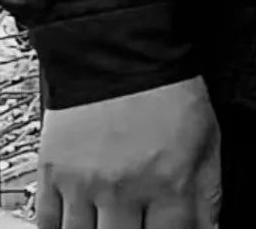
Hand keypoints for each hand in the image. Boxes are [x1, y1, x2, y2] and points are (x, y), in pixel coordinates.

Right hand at [35, 77, 220, 227]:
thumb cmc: (165, 89)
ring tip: (107, 222)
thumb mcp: (206, 138)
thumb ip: (207, 196)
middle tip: (131, 223)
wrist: (119, 45)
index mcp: (168, 182)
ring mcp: (85, 184)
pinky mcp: (54, 172)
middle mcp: (125, 188)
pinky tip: (75, 225)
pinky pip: (48, 224)